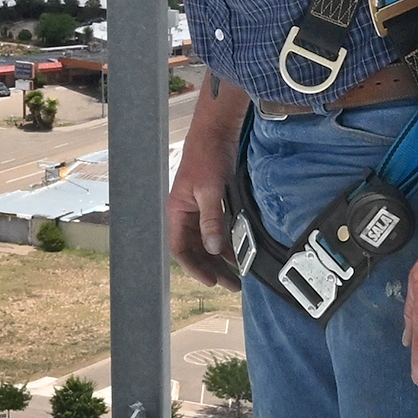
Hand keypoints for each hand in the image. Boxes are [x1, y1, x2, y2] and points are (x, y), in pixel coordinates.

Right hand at [166, 157, 239, 290]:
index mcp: (177, 212)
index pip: (180, 249)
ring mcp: (199, 210)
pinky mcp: (213, 203)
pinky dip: (227, 243)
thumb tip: (214, 249)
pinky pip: (218, 230)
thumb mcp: (210, 191)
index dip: (195, 268)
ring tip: (237, 275)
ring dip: (221, 259)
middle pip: (196, 250)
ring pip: (208, 242)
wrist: (216, 132)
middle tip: (231, 285)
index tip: (211, 281)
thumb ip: (211, 220)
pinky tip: (239, 253)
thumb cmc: (206, 156)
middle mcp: (186, 214)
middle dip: (212, 269)